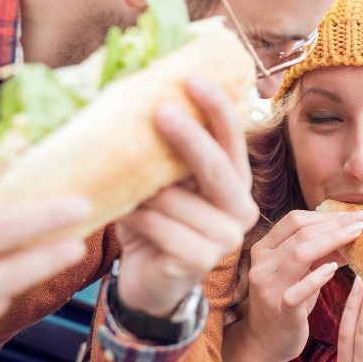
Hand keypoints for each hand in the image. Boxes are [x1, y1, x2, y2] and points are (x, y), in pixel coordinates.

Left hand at [116, 75, 258, 316]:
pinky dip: (139, 218)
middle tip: (161, 111)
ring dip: (147, 191)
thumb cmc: (154, 223)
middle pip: (217, 167)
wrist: (146, 282)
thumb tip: (134, 97)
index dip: (217, 109)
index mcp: (235, 183)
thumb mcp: (160, 183)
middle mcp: (240, 209)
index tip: (194, 78)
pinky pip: (164, 228)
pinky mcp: (201, 262)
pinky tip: (124, 215)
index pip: (232, 139)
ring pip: (181, 200)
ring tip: (122, 188)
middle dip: (189, 138)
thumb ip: (161, 154)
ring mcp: (225, 238)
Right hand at [242, 208, 362, 361]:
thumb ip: (321, 251)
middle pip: (300, 232)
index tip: (356, 213)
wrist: (266, 343)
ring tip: (357, 235)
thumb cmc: (289, 302)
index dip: (327, 214)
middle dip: (336, 223)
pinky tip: (336, 269)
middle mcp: (262, 263)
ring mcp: (268, 286)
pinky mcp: (279, 309)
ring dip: (332, 241)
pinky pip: (299, 290)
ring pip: (299, 254)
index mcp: (264, 248)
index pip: (295, 220)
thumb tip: (354, 229)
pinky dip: (318, 277)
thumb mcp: (302, 272)